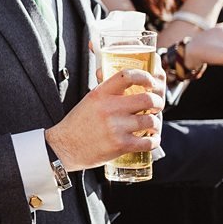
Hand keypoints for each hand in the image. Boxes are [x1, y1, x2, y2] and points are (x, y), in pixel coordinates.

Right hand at [47, 69, 164, 171]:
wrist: (64, 148)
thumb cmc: (78, 124)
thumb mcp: (90, 100)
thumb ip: (107, 91)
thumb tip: (125, 79)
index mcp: (101, 94)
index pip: (127, 76)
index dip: (145, 77)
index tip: (151, 82)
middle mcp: (109, 108)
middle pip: (148, 99)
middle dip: (158, 103)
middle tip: (156, 107)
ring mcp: (116, 127)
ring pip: (151, 121)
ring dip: (157, 123)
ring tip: (153, 125)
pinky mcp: (120, 145)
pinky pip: (147, 142)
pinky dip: (154, 141)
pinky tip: (151, 140)